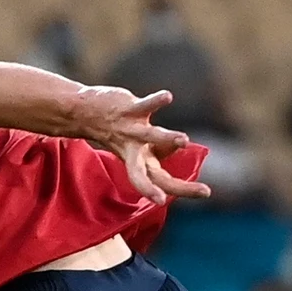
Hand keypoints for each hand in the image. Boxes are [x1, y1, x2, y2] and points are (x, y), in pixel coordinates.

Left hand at [69, 86, 212, 204]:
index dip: (182, 189)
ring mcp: (130, 131)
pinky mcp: (128, 110)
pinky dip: (156, 101)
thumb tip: (179, 148)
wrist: (84, 113)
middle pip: (151, 175)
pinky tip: (168, 97)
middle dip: (171, 186)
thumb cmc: (119, 132)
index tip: (207, 193)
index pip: (161, 181)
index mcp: (139, 162)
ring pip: (150, 137)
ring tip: (184, 140)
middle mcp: (134, 151)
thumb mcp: (140, 146)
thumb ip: (161, 149)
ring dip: (166, 139)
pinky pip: (144, 106)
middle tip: (202, 190)